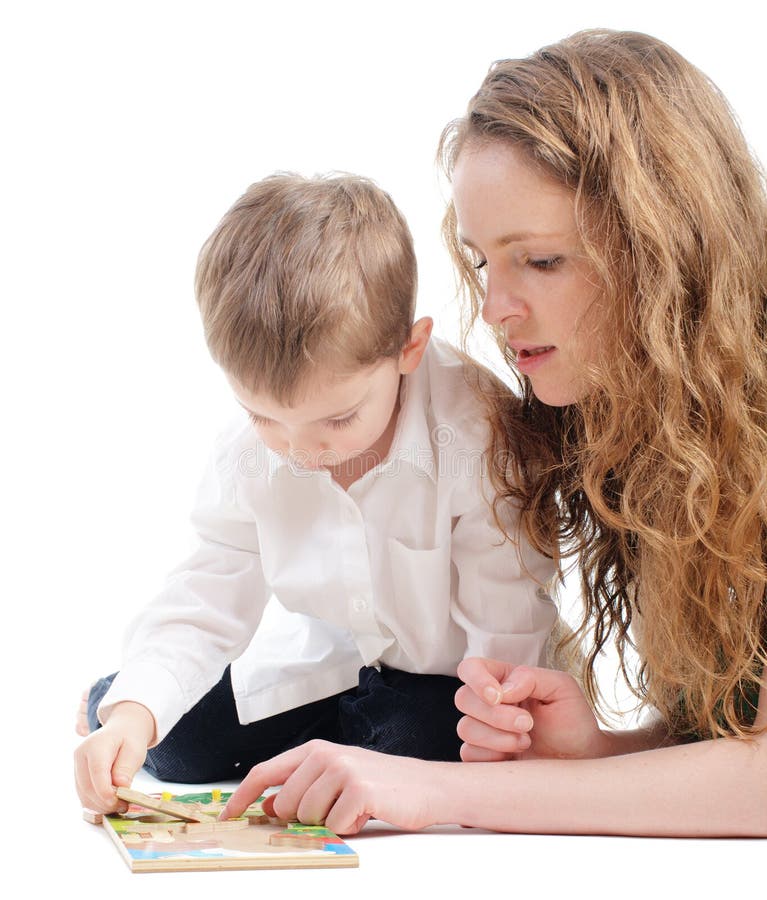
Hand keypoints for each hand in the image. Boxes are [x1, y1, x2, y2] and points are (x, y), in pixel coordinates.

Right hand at [73, 701, 154, 811]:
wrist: (121, 730)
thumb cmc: (129, 739)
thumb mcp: (135, 749)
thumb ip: (126, 767)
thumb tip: (120, 786)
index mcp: (96, 744)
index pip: (97, 772)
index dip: (106, 791)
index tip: (119, 802)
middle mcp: (81, 755)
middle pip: (87, 787)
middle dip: (105, 802)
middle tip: (124, 807)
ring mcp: (77, 766)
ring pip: (83, 795)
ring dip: (101, 805)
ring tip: (120, 805)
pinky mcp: (78, 776)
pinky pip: (84, 795)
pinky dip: (97, 803)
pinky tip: (111, 803)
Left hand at [221, 740, 453, 834]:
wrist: (425, 786)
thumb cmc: (378, 785)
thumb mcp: (334, 781)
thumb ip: (299, 788)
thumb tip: (264, 805)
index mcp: (315, 749)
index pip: (265, 772)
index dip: (241, 797)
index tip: (226, 818)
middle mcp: (325, 754)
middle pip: (284, 804)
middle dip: (304, 818)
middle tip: (335, 809)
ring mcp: (342, 769)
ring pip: (307, 818)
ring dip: (329, 823)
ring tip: (353, 809)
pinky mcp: (360, 789)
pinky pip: (334, 827)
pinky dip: (349, 828)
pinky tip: (366, 813)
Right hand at [455, 658, 608, 761]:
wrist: (579, 760)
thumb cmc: (572, 722)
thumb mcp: (562, 688)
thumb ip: (531, 677)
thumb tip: (503, 689)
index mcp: (503, 679)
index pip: (471, 668)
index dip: (477, 680)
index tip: (498, 697)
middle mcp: (489, 703)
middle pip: (464, 699)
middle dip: (496, 715)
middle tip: (527, 724)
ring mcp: (483, 731)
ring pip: (466, 728)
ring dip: (498, 738)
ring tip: (526, 742)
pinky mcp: (483, 757)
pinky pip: (469, 754)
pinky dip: (492, 757)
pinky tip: (513, 758)